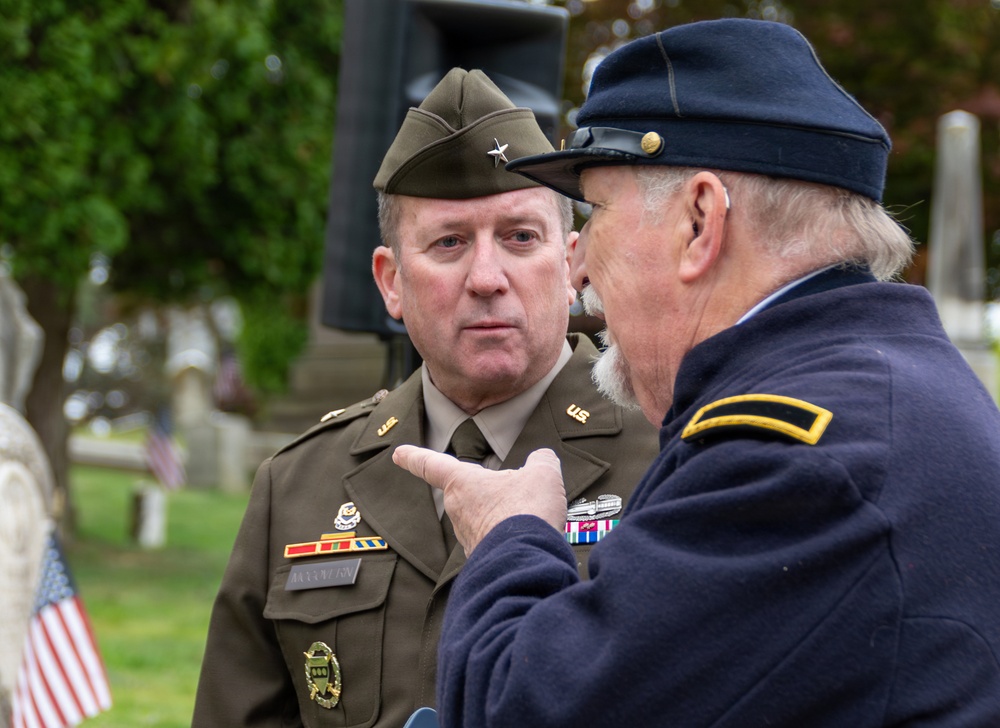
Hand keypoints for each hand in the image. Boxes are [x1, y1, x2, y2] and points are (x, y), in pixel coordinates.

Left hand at [392, 446, 566, 553]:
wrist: (527, 562)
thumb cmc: (526, 513)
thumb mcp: (542, 474)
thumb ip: (541, 461)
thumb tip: (542, 459)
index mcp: (463, 483)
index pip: (431, 465)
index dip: (414, 457)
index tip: (399, 454)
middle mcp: (458, 510)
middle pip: (467, 493)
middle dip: (488, 491)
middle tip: (512, 492)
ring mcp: (468, 537)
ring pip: (483, 518)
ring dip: (502, 516)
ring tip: (530, 518)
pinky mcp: (481, 558)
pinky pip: (494, 541)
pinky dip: (509, 538)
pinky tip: (528, 538)